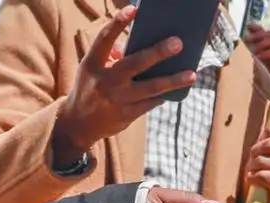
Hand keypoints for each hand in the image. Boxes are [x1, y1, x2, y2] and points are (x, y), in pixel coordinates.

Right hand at [48, 6, 193, 167]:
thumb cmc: (90, 87)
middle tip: (178, 43)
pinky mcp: (126, 116)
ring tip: (191, 74)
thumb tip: (136, 44)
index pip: (105, 39)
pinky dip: (163, 95)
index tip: (134, 10)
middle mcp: (105, 81)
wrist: (78, 124)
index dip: (118, 23)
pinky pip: (151, 103)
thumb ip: (111, 55)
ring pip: (151, 88)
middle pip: (135, 63)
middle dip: (158, 53)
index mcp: (92, 64)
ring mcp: (117, 100)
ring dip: (173, 81)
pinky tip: (176, 89)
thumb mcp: (92, 69)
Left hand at [243, 120, 269, 202]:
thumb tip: (263, 135)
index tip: (262, 139)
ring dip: (251, 166)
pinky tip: (253, 179)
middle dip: (254, 151)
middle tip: (252, 159)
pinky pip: (262, 175)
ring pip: (262, 160)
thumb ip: (269, 137)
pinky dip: (252, 177)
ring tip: (253, 170)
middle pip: (268, 143)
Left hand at [244, 25, 269, 79]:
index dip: (258, 27)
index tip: (248, 26)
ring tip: (253, 51)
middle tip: (248, 39)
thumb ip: (256, 48)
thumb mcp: (262, 56)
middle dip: (258, 35)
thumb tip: (245, 40)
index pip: (266, 31)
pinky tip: (259, 57)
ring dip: (262, 44)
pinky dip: (266, 54)